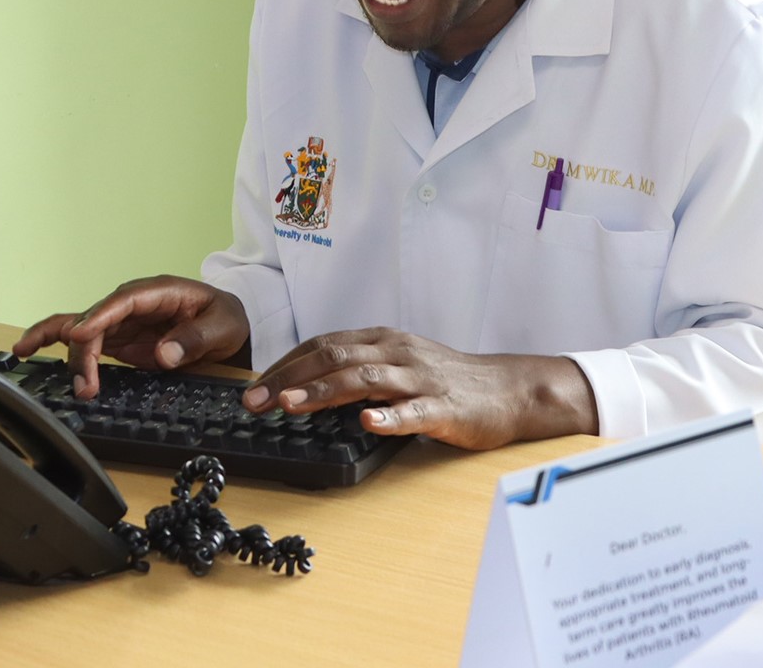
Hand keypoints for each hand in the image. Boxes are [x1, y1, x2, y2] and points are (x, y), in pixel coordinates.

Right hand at [12, 276, 249, 399]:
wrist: (226, 325)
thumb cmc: (224, 318)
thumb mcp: (222, 327)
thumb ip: (194, 339)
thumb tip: (165, 353)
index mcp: (158, 292)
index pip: (122, 301)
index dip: (99, 317)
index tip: (82, 335)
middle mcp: (132, 304)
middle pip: (96, 320)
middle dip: (83, 350)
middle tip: (85, 386)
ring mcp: (121, 322)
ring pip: (80, 328)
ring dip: (66, 351)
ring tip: (36, 361)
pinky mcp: (117, 340)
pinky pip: (82, 340)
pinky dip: (56, 345)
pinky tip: (28, 349)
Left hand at [243, 328, 596, 449]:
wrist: (509, 390)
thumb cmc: (446, 380)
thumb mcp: (396, 364)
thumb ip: (356, 369)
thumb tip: (302, 385)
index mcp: (380, 340)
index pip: (321, 345)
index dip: (284, 363)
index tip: (253, 385)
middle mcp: (395, 352)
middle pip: (333, 357)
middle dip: (288, 377)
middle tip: (254, 400)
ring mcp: (420, 378)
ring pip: (364, 379)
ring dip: (323, 392)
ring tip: (290, 406)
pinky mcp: (445, 407)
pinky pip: (414, 411)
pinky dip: (389, 416)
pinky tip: (368, 422)